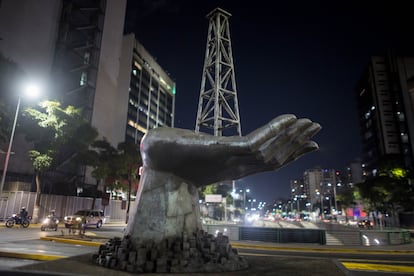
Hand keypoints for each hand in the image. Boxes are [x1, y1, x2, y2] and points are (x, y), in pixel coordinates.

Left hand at [140, 114, 319, 185]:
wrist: (151, 161)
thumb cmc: (167, 155)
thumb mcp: (194, 149)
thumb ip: (205, 147)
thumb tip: (204, 142)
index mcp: (230, 166)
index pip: (266, 161)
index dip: (288, 153)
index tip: (306, 144)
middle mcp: (234, 167)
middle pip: (274, 157)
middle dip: (297, 144)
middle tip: (318, 130)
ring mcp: (229, 160)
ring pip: (270, 151)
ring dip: (292, 136)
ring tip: (311, 123)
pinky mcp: (221, 151)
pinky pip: (253, 143)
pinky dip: (273, 131)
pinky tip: (290, 120)